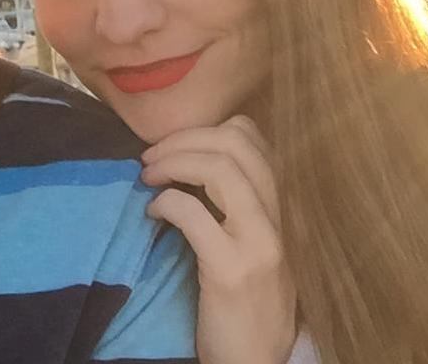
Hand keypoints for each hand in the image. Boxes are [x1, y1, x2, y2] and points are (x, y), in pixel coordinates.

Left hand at [141, 116, 296, 363]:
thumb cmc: (246, 301)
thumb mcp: (252, 242)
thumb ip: (237, 201)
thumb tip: (191, 155)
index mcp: (280, 209)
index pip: (252, 137)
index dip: (208, 127)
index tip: (178, 144)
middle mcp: (277, 220)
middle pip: (235, 143)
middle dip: (183, 138)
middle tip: (151, 156)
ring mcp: (258, 245)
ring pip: (221, 169)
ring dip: (173, 161)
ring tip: (147, 175)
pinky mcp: (230, 271)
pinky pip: (193, 213)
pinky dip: (165, 202)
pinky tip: (152, 213)